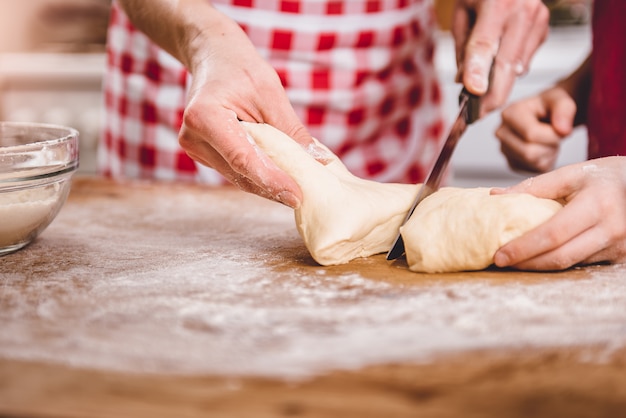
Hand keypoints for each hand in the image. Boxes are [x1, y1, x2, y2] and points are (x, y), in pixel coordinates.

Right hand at [178, 12, 317, 208]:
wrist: (215, 60)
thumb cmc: (241, 71)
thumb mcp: (272, 94)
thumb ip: (291, 131)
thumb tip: (319, 161)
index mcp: (205, 116)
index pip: (243, 159)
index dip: (271, 180)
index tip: (296, 196)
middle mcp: (193, 137)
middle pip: (240, 174)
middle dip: (273, 187)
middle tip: (304, 198)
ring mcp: (194, 149)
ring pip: (238, 178)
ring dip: (267, 184)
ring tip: (296, 188)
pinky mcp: (202, 155)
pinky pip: (235, 171)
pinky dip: (257, 175)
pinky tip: (278, 177)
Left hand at [452, 0, 548, 113]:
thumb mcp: (462, 10)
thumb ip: (463, 46)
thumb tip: (463, 81)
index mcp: (497, 3)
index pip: (485, 44)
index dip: (478, 71)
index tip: (473, 92)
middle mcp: (523, 12)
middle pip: (506, 65)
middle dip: (491, 97)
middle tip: (475, 116)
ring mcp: (538, 22)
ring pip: (516, 69)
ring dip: (497, 85)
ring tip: (480, 87)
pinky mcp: (544, 30)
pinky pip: (523, 62)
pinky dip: (508, 69)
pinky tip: (499, 59)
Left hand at [491, 157, 625, 270]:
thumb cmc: (604, 177)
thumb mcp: (571, 174)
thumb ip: (534, 187)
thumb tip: (495, 196)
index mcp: (597, 204)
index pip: (553, 234)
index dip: (524, 248)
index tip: (499, 255)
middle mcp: (612, 228)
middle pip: (561, 257)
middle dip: (527, 263)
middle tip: (500, 262)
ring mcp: (619, 246)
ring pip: (571, 264)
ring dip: (540, 266)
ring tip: (514, 260)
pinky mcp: (620, 257)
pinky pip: (582, 264)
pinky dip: (558, 262)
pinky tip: (540, 258)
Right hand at [496, 85, 576, 172]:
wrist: (545, 115)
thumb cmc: (550, 106)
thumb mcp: (561, 99)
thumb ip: (565, 109)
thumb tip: (562, 130)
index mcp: (509, 113)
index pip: (531, 135)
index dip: (553, 135)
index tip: (560, 127)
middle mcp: (501, 132)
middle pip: (529, 152)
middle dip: (550, 146)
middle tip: (555, 135)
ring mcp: (504, 149)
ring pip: (532, 163)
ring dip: (549, 154)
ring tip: (549, 141)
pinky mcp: (511, 163)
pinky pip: (533, 170)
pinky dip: (545, 162)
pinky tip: (544, 149)